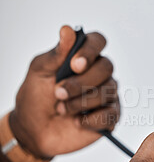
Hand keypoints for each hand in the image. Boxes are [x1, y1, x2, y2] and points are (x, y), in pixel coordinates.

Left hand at [9, 26, 119, 157]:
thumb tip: (67, 30)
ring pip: (108, 91)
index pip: (98, 41)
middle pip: (106, 67)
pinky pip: (111, 114)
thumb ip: (55, 54)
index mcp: (83, 58)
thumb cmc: (36, 98)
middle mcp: (99, 74)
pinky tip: (77, 121)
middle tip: (59, 93)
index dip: (90, 50)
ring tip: (62, 109)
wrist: (34, 131)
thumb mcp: (39, 72)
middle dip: (81, 82)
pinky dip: (91, 119)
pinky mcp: (110, 116)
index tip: (74, 65)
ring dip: (81, 102)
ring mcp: (107, 95)